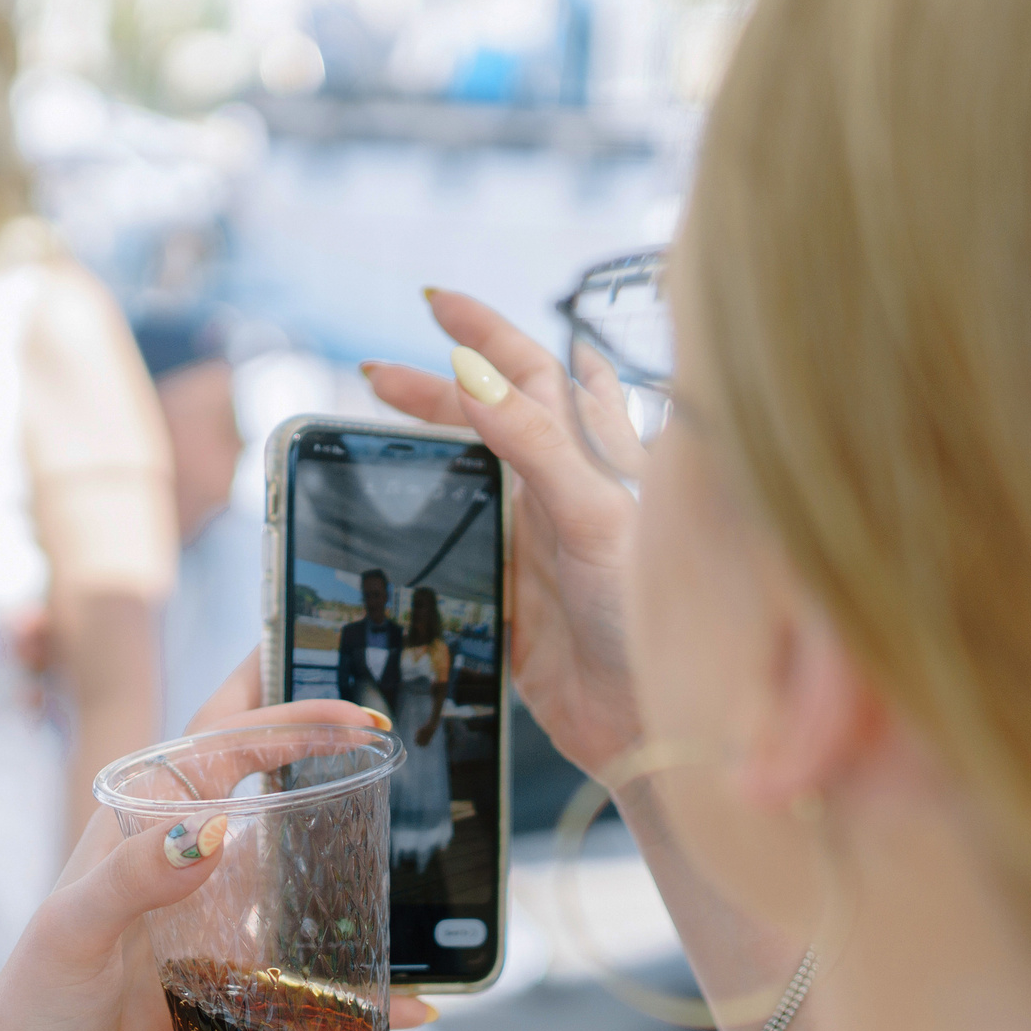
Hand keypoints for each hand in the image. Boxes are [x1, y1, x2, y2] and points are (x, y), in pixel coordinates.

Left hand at [0, 651, 428, 1030]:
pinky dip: (361, 978)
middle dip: (318, 738)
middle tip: (389, 721)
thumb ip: (133, 878)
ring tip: (413, 825)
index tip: (357, 717)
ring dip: (348, 840)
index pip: (223, 742)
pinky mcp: (235, 979)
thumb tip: (213, 833)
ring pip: (294, 858)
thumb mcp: (71, 932)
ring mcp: (213, 915)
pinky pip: (309, 963)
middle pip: (262, 774)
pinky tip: (412, 1002)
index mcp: (140, 824)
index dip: (289, 716)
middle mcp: (183, 857)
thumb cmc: (34, 1008)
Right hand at [364, 290, 642, 779]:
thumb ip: (537, 445)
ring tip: (373, 440)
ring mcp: (535, 549)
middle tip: (373, 379)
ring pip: (471, 481)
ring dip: (426, 456)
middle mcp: (564, 495)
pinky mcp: (512, 606)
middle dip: (434, 392)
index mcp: (593, 458)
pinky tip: (395, 532)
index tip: (434, 304)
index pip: (531, 372)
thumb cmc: (657, 614)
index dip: (485, 334)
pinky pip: (457, 556)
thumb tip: (475, 375)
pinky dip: (424, 538)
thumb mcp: (596, 515)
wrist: (657, 725)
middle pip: (490, 421)